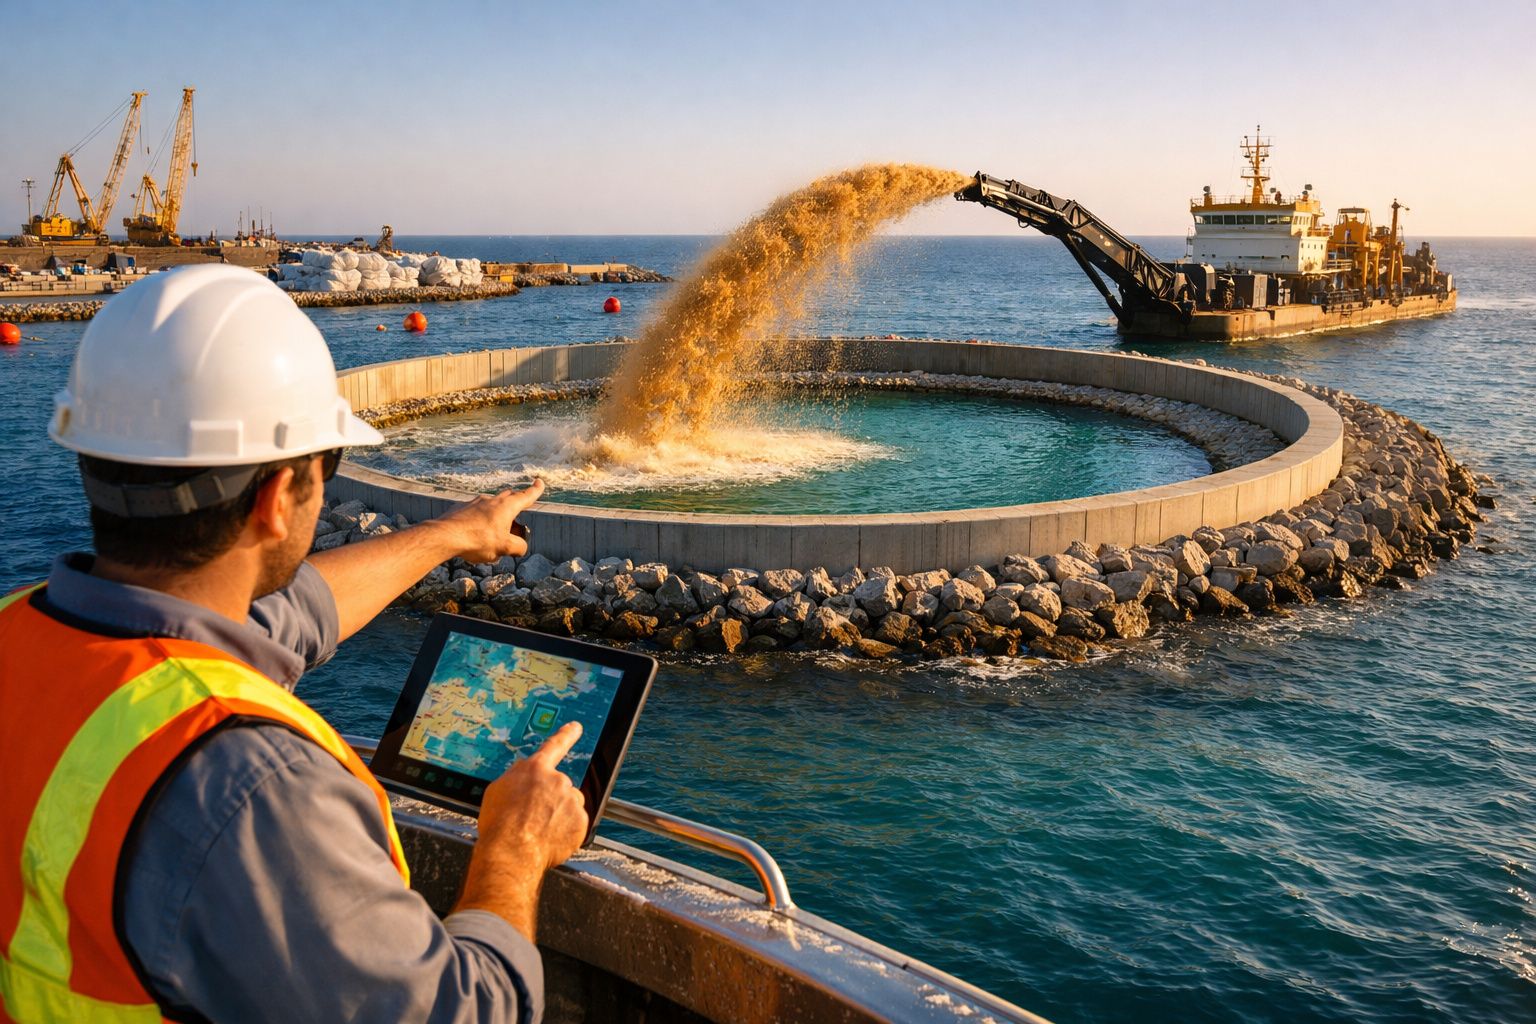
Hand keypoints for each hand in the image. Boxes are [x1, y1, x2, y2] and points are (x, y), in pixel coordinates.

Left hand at [433, 480, 543, 562]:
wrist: (445, 536)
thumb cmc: (478, 540)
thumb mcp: (504, 548)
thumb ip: (518, 547)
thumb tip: (520, 547)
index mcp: (506, 507)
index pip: (525, 496)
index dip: (535, 490)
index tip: (539, 482)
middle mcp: (491, 501)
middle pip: (508, 498)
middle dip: (515, 503)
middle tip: (518, 513)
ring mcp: (475, 503)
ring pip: (490, 506)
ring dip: (496, 516)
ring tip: (494, 534)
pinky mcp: (461, 509)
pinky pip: (475, 512)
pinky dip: (479, 521)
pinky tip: (474, 534)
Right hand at [455, 722, 587, 940]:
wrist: (512, 851)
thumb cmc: (499, 824)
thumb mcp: (497, 790)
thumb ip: (516, 777)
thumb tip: (524, 773)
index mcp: (536, 770)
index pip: (554, 746)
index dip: (566, 735)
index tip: (576, 727)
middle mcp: (558, 781)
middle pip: (559, 787)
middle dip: (550, 800)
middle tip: (532, 818)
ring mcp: (571, 801)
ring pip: (569, 806)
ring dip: (559, 815)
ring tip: (538, 832)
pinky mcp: (581, 821)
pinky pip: (575, 825)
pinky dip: (565, 832)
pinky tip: (548, 840)